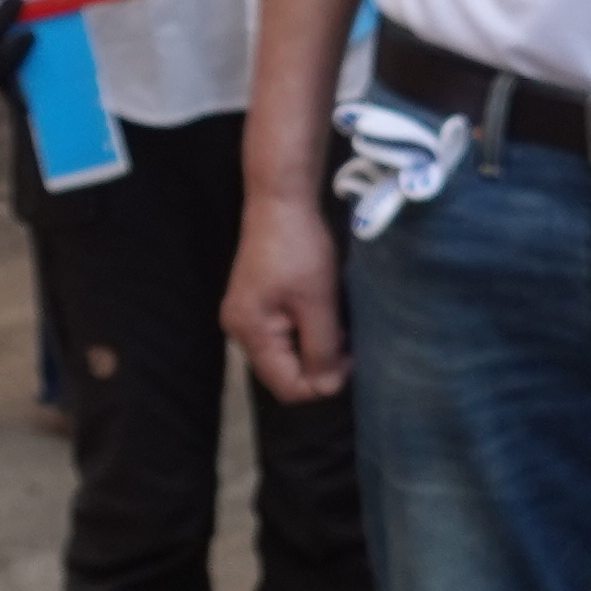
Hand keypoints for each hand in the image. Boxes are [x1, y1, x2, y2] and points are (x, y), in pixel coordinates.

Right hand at [225, 188, 351, 401]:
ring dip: (314, 347)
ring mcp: (245, 316)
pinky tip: (322, 313)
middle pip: (283, 372)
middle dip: (318, 365)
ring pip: (285, 354)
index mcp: (250, 332)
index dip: (322, 382)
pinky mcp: (255, 303)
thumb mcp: (317, 302)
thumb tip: (328, 389)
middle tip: (347, 340)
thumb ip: (321, 349)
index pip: (287, 386)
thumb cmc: (300, 248)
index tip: (351, 357)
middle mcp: (240, 330)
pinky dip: (305, 332)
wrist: (280, 200)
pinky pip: (282, 334)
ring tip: (336, 322)